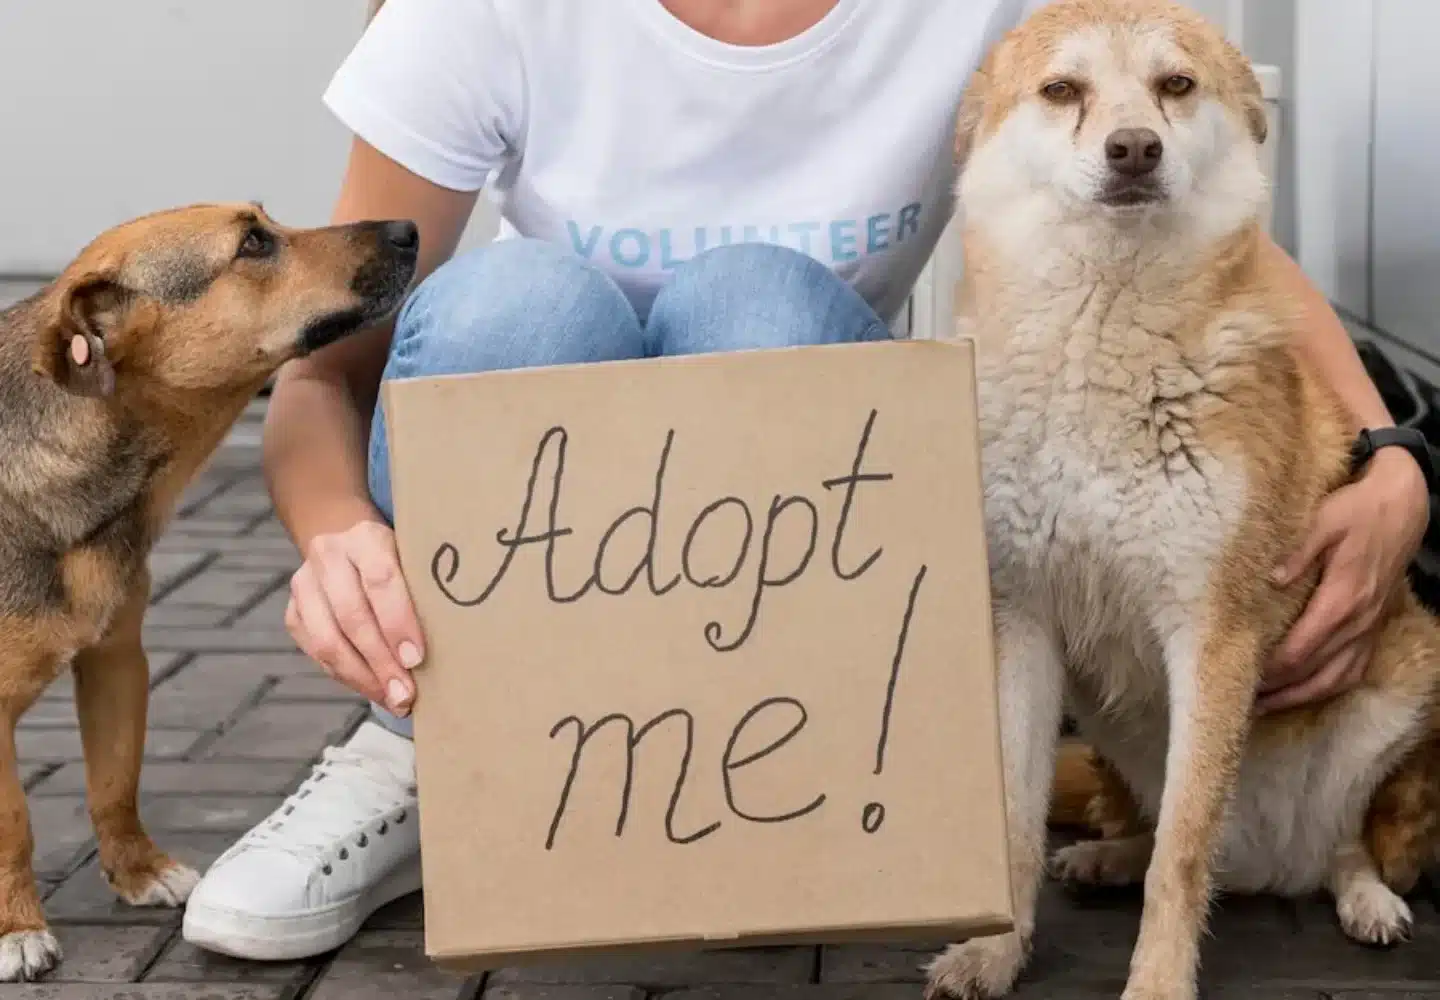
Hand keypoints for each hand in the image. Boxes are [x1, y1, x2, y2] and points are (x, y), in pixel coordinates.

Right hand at [285, 520, 425, 715]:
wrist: (345, 539)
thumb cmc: (397, 558)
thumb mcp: (412, 558)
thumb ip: (425, 589)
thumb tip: (460, 642)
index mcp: (367, 537)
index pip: (381, 580)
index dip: (398, 623)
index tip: (416, 659)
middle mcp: (330, 556)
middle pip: (352, 616)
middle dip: (381, 662)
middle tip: (406, 694)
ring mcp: (305, 583)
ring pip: (327, 640)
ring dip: (362, 677)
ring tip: (392, 699)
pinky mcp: (293, 610)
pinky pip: (316, 651)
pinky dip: (345, 676)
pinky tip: (372, 689)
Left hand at [1260, 446, 1429, 713]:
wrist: (1402, 507)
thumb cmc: (1357, 511)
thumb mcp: (1324, 521)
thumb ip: (1297, 552)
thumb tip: (1271, 580)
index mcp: (1342, 599)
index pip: (1300, 648)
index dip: (1270, 669)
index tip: (1239, 677)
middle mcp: (1359, 622)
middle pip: (1314, 671)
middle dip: (1278, 690)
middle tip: (1241, 701)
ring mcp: (1369, 628)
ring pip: (1335, 679)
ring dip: (1299, 696)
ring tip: (1264, 706)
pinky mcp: (1374, 628)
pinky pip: (1352, 671)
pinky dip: (1326, 688)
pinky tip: (1303, 692)